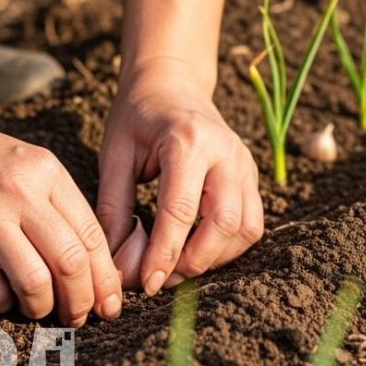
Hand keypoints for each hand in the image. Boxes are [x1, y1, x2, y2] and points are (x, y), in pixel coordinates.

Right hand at [0, 103, 121, 324]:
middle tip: (78, 316)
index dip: (106, 278)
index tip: (108, 302)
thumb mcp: (24, 163)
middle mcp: (20, 192)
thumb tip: (90, 263)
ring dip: (43, 307)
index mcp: (46, 172)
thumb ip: (57, 203)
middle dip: (82, 300)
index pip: (92, 235)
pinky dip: (3, 304)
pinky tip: (2, 297)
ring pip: (36, 283)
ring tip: (40, 308)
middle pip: (71, 263)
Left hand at [96, 58, 263, 295]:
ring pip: (246, 228)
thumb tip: (118, 265)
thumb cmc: (137, 116)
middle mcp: (225, 152)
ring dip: (215, 258)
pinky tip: (199, 250)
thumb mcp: (114, 155)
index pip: (180, 210)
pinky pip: (251, 223)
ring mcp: (245, 163)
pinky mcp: (252, 175)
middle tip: (162, 279)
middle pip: (223, 223)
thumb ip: (114, 209)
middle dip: (194, 261)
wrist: (171, 82)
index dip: (163, 253)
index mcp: (188, 140)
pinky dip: (228, 247)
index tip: (146, 282)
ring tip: (178, 267)